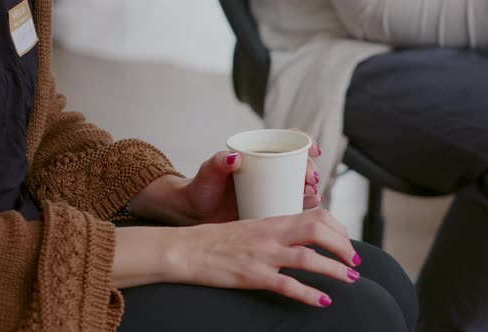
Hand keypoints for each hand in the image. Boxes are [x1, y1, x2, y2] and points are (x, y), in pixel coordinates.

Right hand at [166, 209, 357, 306]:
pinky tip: (323, 301)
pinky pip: (287, 285)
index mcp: (271, 220)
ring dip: (335, 269)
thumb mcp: (251, 228)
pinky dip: (309, 294)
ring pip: (308, 258)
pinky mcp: (252, 275)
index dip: (338, 228)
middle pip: (318, 231)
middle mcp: (270, 235)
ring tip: (351, 279)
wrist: (187, 249)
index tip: (346, 242)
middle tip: (355, 261)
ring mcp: (262, 255)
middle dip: (343, 246)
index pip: (315, 216)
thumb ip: (276, 231)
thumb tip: (301, 239)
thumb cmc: (217, 240)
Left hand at [181, 130, 322, 223]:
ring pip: (299, 184)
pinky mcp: (271, 207)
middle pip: (297, 163)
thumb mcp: (208, 173)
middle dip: (309, 169)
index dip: (304, 141)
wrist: (196, 214)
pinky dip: (305, 202)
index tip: (313, 150)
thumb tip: (235, 157)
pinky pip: (293, 203)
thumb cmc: (201, 188)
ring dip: (311, 187)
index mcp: (257, 154)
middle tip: (309, 179)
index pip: (286, 141)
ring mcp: (271, 189)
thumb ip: (217, 163)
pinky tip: (311, 203)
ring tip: (311, 193)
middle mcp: (268, 170)